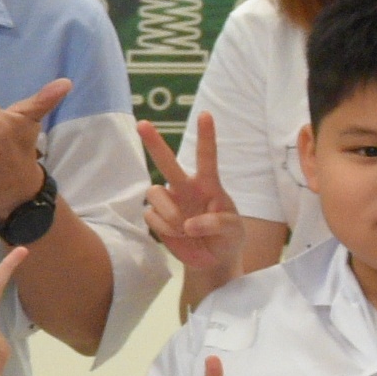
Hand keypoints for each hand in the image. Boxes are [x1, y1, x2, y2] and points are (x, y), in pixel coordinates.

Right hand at [142, 115, 243, 304]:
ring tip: (184, 228)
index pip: (207, 157)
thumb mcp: (234, 230)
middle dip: (154, 143)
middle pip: (167, 162)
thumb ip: (217, 223)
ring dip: (169, 213)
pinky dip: (165, 228)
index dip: (206, 136)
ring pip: (155, 193)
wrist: (212, 261)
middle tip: (142, 124)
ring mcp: (168, 202)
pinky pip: (151, 216)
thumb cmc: (228, 238)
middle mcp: (185, 188)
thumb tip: (189, 224)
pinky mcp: (156, 218)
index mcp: (208, 185)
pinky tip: (177, 234)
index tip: (205, 115)